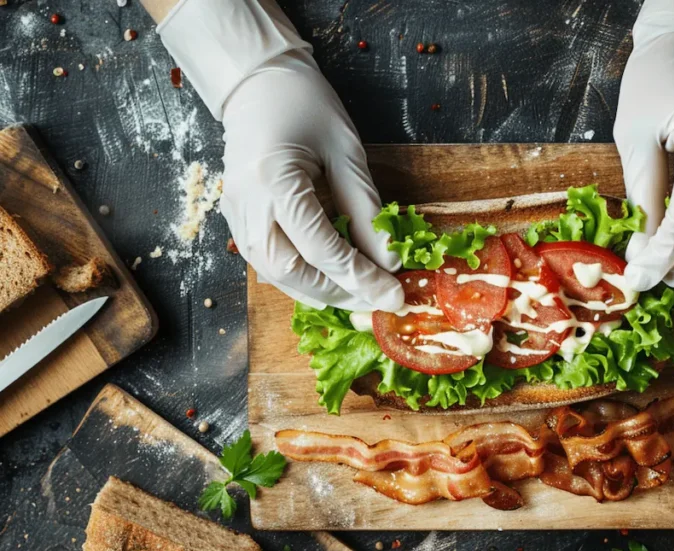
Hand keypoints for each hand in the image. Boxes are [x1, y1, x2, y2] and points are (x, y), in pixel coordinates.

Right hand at [220, 52, 402, 310]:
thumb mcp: (346, 151)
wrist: (257, 82)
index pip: (322, 249)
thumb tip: (388, 260)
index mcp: (274, 182)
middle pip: (293, 273)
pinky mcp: (236, 218)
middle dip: (339, 294)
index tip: (394, 296)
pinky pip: (267, 263)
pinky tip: (329, 280)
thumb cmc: (305, 104)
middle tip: (378, 301)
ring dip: (319, 292)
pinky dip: (300, 278)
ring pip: (276, 276)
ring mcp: (235, 214)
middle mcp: (247, 205)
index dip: (361, 278)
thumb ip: (366, 209)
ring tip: (359, 296)